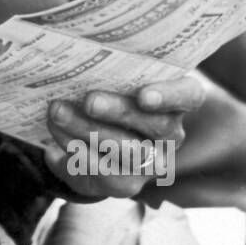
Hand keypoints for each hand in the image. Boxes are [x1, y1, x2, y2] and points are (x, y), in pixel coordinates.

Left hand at [43, 74, 206, 197]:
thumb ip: (110, 71)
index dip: (169, 95)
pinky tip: (56, 146)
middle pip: (156, 125)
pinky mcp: (126, 185)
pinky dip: (79, 156)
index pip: (189, 95)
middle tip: (89, 100)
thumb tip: (77, 59)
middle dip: (119, 112)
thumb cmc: (110, 95)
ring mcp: (151, 164)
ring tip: (58, 113)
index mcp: (177, 101)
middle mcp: (171, 135)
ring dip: (89, 131)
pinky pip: (107, 174)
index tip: (143, 95)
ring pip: (128, 150)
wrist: (94, 139)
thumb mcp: (115, 81)